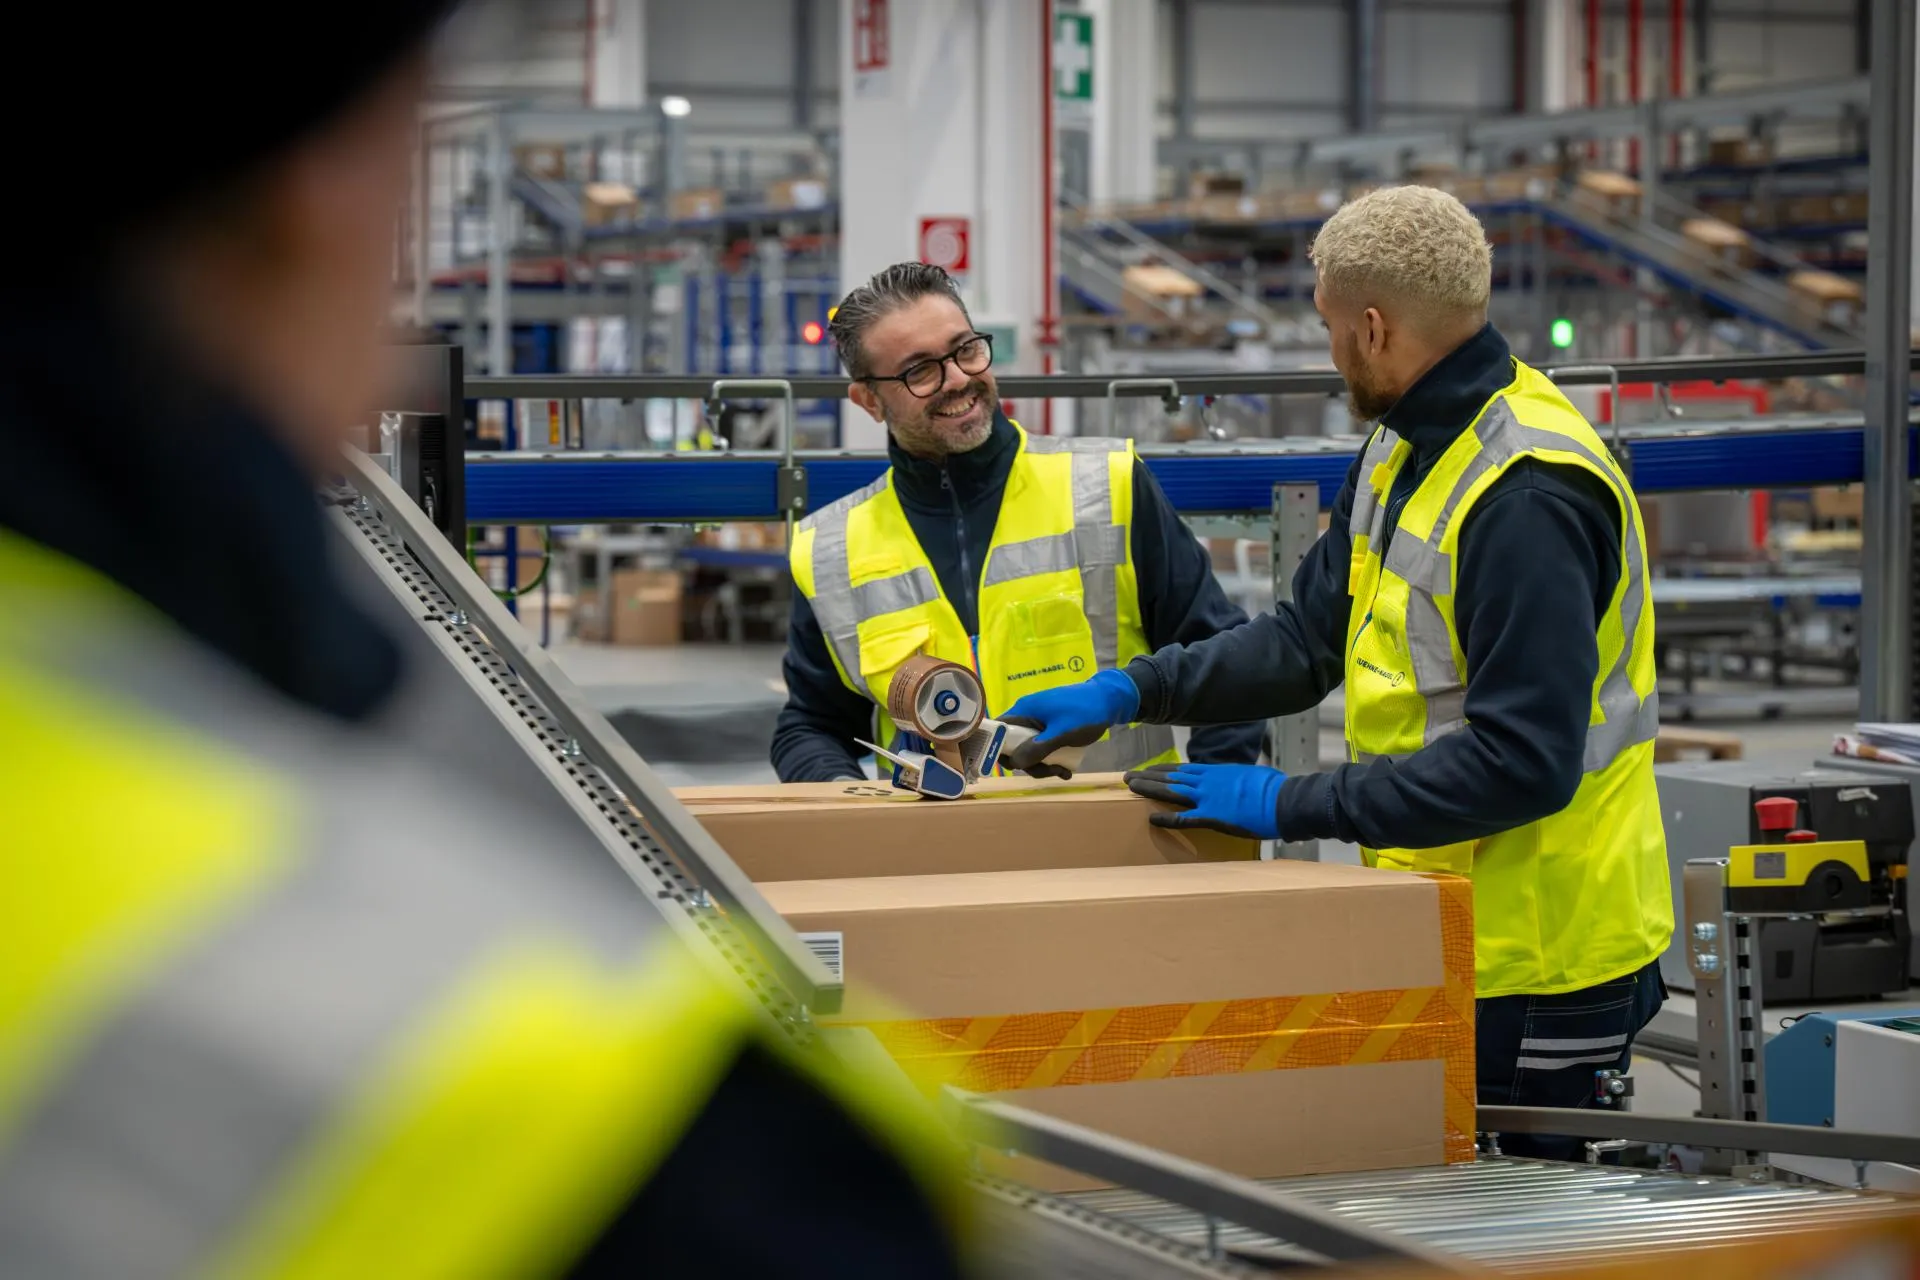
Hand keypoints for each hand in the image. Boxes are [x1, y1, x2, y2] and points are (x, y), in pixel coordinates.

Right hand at [1000, 670, 1140, 777]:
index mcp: (1024, 711)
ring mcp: (1039, 725)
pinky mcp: (1050, 731)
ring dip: (1044, 766)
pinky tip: (1066, 770)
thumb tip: (1014, 763)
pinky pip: (1042, 750)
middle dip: (1030, 764)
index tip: (1015, 766)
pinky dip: (1051, 761)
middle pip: (1014, 747)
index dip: (998, 749)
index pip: (997, 731)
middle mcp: (1027, 717)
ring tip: (1064, 771)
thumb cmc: (1085, 713)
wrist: (1110, 701)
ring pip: (1029, 752)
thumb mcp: (1062, 733)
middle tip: (1050, 771)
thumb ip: (1037, 748)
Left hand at [1124, 763, 1286, 839]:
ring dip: (1150, 789)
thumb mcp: (1253, 775)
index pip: (1184, 769)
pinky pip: (1184, 818)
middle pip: (1171, 777)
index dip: (1164, 769)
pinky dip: (1167, 818)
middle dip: (1148, 776)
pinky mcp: (1212, 817)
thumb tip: (1242, 779)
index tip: (1150, 769)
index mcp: (1217, 772)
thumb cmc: (1274, 788)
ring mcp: (1208, 798)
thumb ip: (1239, 778)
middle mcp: (1208, 781)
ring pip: (1172, 791)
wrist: (1283, 800)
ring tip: (1131, 788)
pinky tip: (1151, 817)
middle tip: (1129, 776)